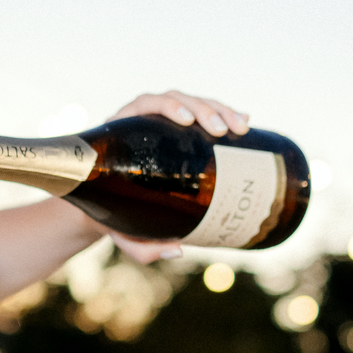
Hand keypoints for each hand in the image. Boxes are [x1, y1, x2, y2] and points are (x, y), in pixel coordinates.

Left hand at [105, 92, 250, 261]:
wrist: (108, 211)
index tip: (186, 120)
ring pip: (194, 105)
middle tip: (223, 130)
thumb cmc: (112, 219)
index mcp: (121, 135)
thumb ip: (141, 247)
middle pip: (175, 100)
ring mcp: (161, 125)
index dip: (167, 106)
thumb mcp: (121, 233)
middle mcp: (141, 123)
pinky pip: (203, 117)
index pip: (144, 105)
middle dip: (204, 109)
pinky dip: (224, 116)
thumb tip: (177, 251)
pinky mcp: (178, 133)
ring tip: (241, 126)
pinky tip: (244, 123)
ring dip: (220, 110)